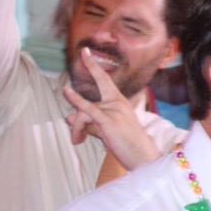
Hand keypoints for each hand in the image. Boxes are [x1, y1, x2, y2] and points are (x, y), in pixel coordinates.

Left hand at [63, 48, 160, 167]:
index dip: (94, 67)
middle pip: (91, 97)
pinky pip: (87, 109)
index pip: (105, 81)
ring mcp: (114, 110)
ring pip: (83, 112)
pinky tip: (67, 93)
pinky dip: (76, 101)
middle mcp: (117, 103)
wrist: (143, 157)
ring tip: (76, 140)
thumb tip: (68, 117)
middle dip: (91, 66)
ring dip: (77, 128)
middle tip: (83, 53)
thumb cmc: (128, 146)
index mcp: (119, 103)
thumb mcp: (105, 132)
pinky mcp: (108, 120)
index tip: (86, 53)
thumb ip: (87, 123)